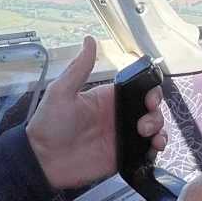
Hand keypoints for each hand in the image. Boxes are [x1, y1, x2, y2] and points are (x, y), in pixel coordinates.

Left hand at [25, 36, 165, 188]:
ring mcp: (122, 136)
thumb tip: (89, 40)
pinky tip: (152, 148)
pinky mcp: (123, 156)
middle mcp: (118, 116)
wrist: (43, 160)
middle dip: (156, 113)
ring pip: (153, 129)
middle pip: (150, 109)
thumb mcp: (62, 92)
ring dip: (158, 129)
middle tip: (144, 123)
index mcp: (106, 99)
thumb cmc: (49, 124)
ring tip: (148, 135)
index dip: (149, 92)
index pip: (137, 90)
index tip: (148, 98)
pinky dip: (156, 149)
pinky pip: (147, 151)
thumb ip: (79, 68)